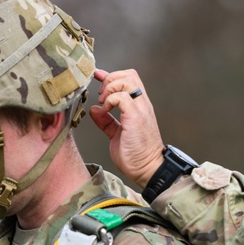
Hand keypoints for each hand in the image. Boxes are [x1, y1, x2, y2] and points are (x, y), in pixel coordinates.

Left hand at [89, 69, 165, 188]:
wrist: (148, 169)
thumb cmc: (136, 156)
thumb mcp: (117, 134)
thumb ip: (107, 121)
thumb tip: (95, 110)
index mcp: (138, 107)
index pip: (128, 80)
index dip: (111, 75)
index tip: (97, 76)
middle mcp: (141, 105)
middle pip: (129, 75)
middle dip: (110, 79)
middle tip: (101, 95)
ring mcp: (140, 110)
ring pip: (127, 80)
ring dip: (111, 88)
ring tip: (104, 103)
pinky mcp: (136, 117)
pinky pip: (122, 97)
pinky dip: (110, 100)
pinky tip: (106, 111)